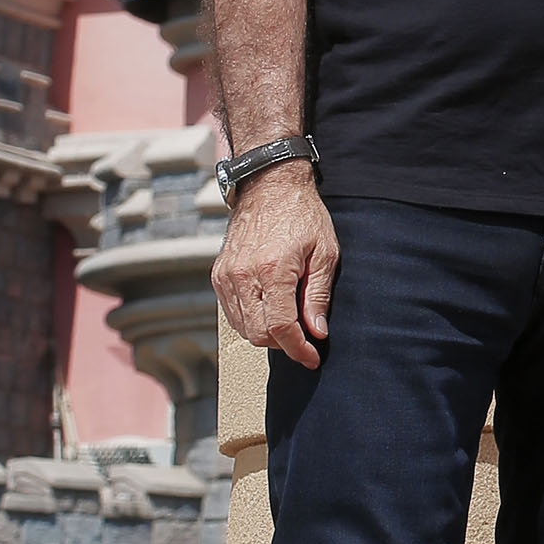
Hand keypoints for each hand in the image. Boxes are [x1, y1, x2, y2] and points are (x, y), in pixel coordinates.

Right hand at [212, 161, 340, 367]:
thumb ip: (318, 296)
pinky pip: (231, 312)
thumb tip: (317, 332)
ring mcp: (226, 276)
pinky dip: (251, 319)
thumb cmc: (304, 216)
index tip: (313, 358)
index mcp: (273, 270)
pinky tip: (270, 309)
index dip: (298, 349)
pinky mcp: (218, 275)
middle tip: (304, 338)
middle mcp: (243, 276)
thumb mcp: (325, 253)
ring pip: (242, 327)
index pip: (281, 328)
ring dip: (267, 334)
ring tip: (290, 321)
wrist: (269, 185)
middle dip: (284, 344)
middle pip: (258, 334)